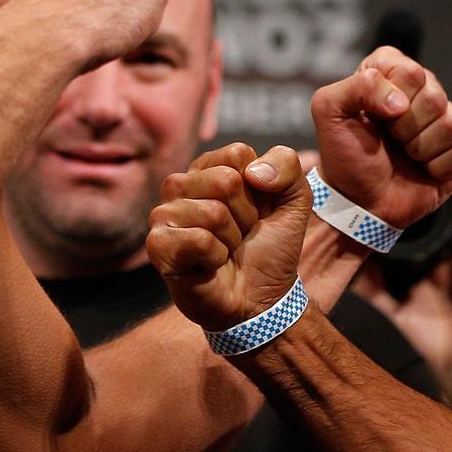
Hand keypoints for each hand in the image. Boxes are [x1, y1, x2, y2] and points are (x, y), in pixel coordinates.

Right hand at [147, 143, 310, 330]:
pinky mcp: (157, 245)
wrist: (261, 298)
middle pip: (225, 180)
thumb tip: (252, 171)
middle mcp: (181, 185)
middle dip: (246, 216)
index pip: (238, 154)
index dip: (258, 188)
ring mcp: (164, 214)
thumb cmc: (270, 247)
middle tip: (241, 235)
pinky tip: (210, 265)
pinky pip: (199, 240)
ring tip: (226, 250)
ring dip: (231, 239)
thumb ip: (286, 164)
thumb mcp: (295, 200)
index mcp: (209, 168)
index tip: (256, 211)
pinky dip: (216, 257)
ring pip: (213, 212)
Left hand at [311, 46, 451, 229]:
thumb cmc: (345, 156)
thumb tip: (400, 103)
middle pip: (435, 97)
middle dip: (405, 128)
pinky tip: (423, 169)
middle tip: (389, 140)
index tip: (374, 116)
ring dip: (421, 149)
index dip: (390, 97)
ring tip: (404, 155)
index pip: (410, 71)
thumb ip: (356, 87)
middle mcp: (421, 92)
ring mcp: (443, 122)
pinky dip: (439, 167)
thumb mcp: (329, 111)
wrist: (359, 203)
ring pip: (451, 124)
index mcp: (392, 73)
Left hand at [354, 183, 451, 431]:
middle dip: (433, 181)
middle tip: (417, 156)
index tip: (389, 176)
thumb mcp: (392, 302)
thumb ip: (370, 283)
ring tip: (443, 163)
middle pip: (445, 205)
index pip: (421, 217)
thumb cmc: (430, 337)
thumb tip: (340, 261)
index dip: (409, 197)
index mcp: (429, 256)